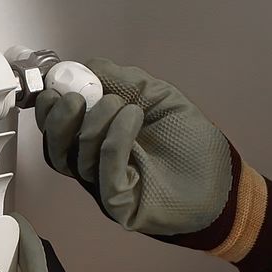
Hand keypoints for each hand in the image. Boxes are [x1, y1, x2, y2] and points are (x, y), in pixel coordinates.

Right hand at [38, 58, 271, 271]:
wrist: (222, 179)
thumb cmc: (188, 138)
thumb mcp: (154, 95)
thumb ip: (118, 79)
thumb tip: (80, 66)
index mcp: (94, 139)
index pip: (57, 127)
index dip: (49, 105)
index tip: (55, 83)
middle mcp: (92, 165)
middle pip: (55, 147)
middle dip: (58, 119)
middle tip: (75, 98)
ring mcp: (104, 187)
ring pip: (77, 158)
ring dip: (96, 122)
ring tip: (125, 105)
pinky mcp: (120, 205)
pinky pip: (104, 174)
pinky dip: (114, 140)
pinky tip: (134, 117)